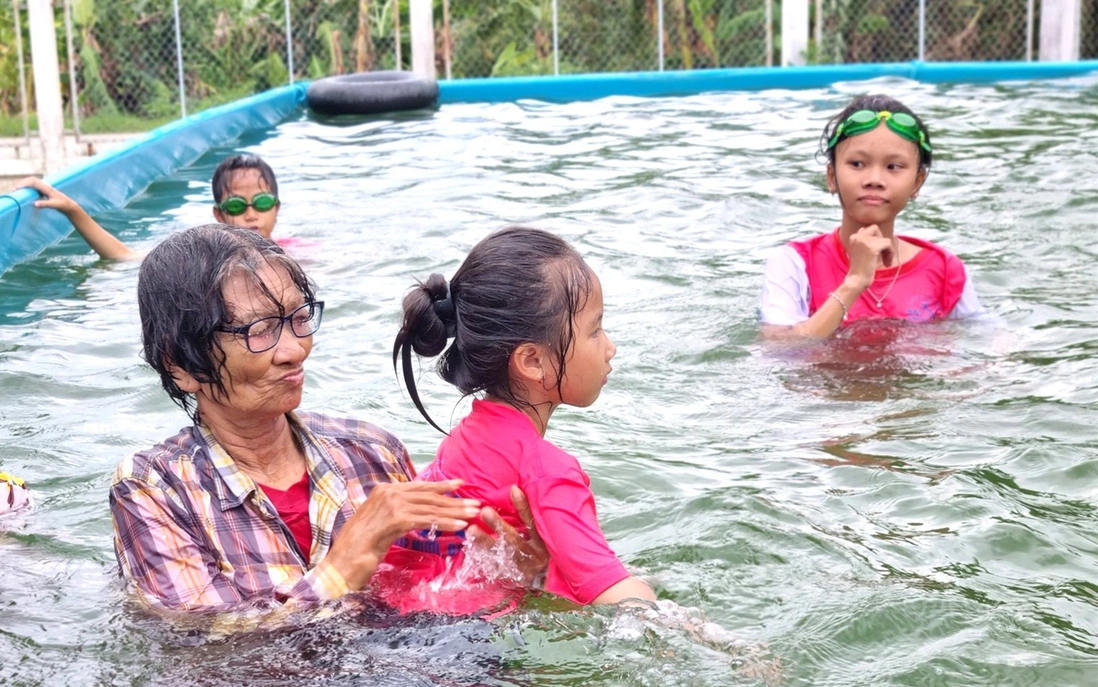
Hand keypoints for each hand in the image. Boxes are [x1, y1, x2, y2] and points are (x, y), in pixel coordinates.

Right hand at [16, 176, 80, 215]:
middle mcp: (46, 186)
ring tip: (17, 190)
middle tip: (14, 189)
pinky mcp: (45, 191)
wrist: (70, 206)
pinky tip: (24, 192)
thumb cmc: (63, 205)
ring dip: (25, 184)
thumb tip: (34, 204)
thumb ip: (45, 204)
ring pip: (33, 182)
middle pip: (32, 180)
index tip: (16, 188)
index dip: (24, 184)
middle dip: (22, 183)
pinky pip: (34, 186)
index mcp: (47, 188)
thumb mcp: (55, 205)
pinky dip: (28, 187)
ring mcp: (45, 188)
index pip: (33, 182)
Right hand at [326, 479, 480, 589]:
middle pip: (428, 496)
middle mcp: (387, 493)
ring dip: (454, 511)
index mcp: (383, 491)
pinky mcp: (394, 520)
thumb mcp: (381, 525)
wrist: (341, 562)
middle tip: (475, 504)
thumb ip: (398, 515)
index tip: (459, 485)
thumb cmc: (360, 548)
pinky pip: (426, 520)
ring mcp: (390, 505)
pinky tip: (459, 526)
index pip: (418, 487)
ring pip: (430, 506)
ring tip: (472, 515)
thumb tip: (418, 513)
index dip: (440, 486)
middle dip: (453, 500)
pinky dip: (445, 522)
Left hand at [467, 485, 548, 586]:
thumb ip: (545, 519)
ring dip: (485, 541)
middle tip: (484, 511)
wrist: (558, 580)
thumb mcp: (555, 537)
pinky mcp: (515, 576)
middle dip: (498, 525)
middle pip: (514, 539)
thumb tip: (528, 494)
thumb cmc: (556, 553)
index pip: (533, 522)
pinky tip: (471, 549)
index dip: (524, 506)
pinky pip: (498, 568)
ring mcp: (523, 566)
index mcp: (545, 542)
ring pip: (502, 553)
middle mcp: (534, 553)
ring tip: (471, 529)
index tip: (513, 489)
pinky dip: (484, 560)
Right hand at [845, 224, 894, 287]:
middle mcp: (857, 236)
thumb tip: (880, 235)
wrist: (856, 280)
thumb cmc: (860, 269)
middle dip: (882, 240)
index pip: (869, 229)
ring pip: (884, 239)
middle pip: (876, 229)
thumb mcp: (861, 251)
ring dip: (888, 251)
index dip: (876, 238)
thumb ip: (867, 241)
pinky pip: (888, 244)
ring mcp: (864, 241)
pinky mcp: (872, 247)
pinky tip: (887, 263)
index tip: (877, 252)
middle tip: (883, 254)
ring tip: (886, 262)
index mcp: (853, 237)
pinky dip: (890, 253)